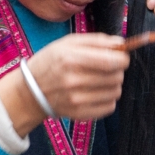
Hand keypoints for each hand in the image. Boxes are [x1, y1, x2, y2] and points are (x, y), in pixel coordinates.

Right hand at [0, 33, 130, 129]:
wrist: (31, 91)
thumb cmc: (51, 62)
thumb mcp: (68, 43)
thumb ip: (96, 40)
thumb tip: (122, 43)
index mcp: (71, 58)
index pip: (112, 61)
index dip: (123, 58)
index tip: (120, 56)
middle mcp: (74, 80)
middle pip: (117, 76)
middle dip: (117, 70)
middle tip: (106, 68)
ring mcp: (77, 100)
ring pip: (115, 92)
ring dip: (112, 85)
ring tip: (99, 80)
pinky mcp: (80, 114)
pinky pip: (110, 107)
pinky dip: (107, 99)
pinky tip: (95, 93)